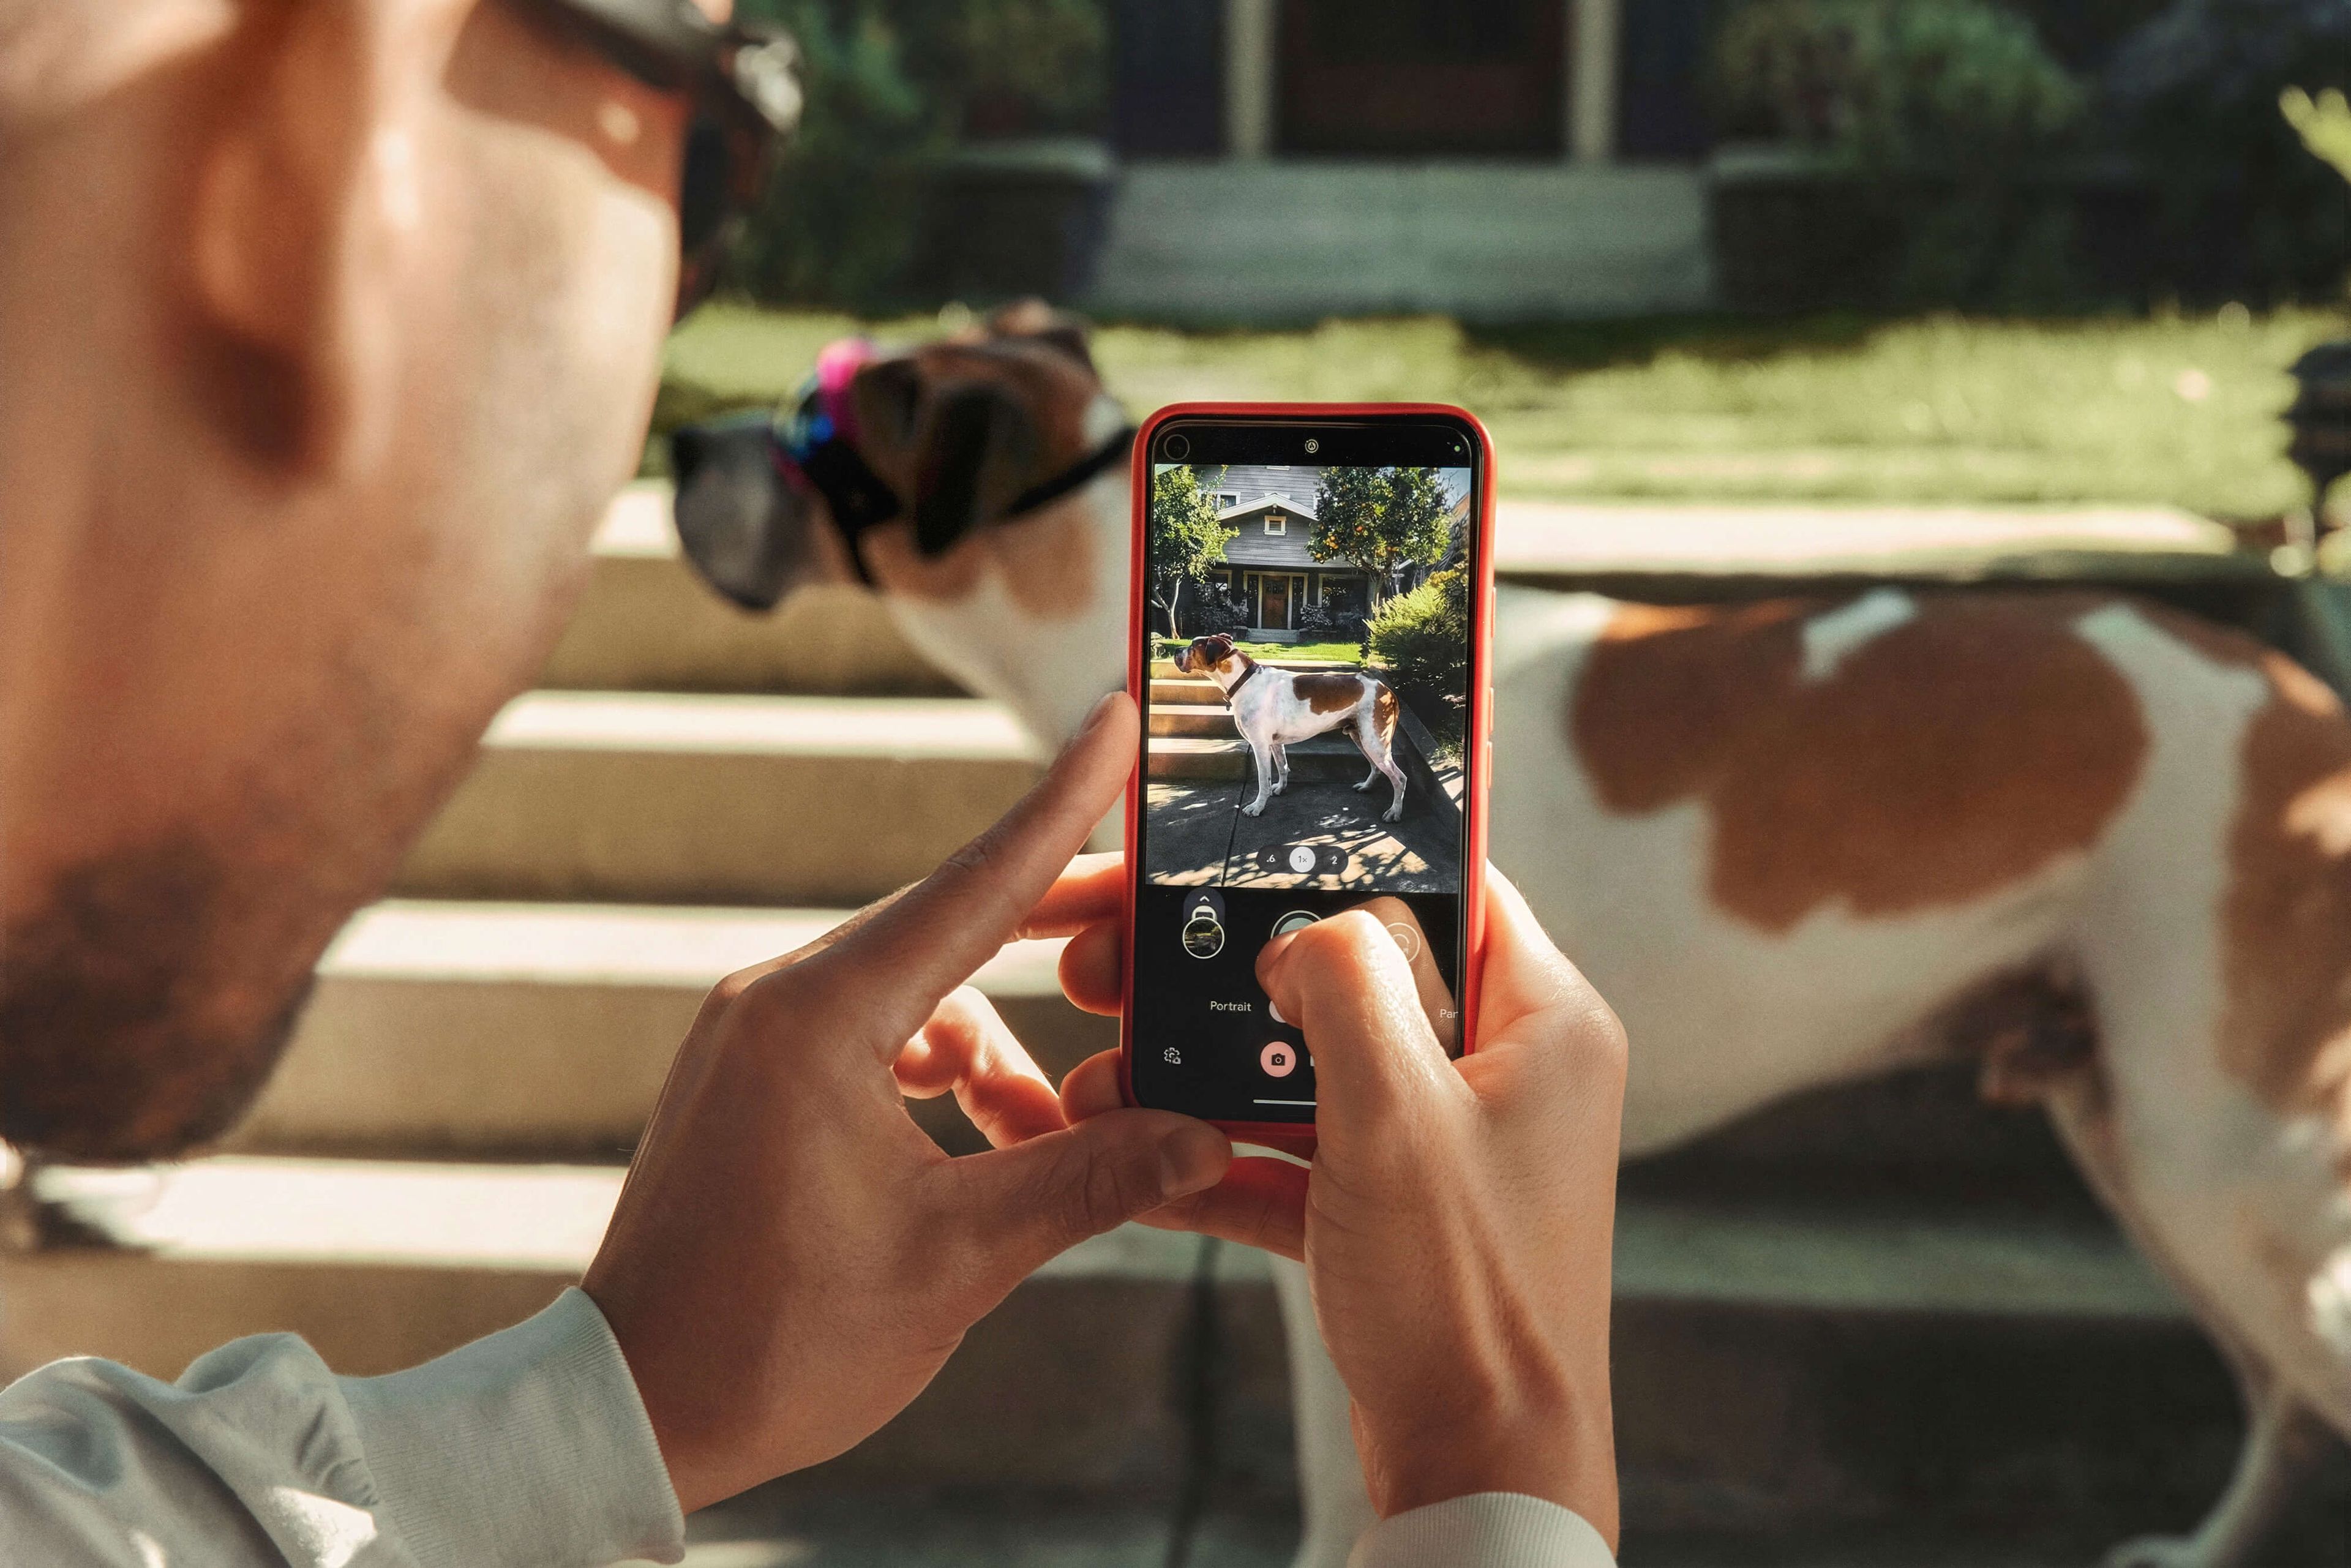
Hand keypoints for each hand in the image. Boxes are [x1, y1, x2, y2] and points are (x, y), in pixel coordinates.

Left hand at [583, 694, 1231, 1511]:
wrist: (633, 1412)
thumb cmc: (775, 1342)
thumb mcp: (958, 1259)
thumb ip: (1090, 1179)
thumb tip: (1201, 1137)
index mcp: (818, 1020)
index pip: (975, 884)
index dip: (1063, 799)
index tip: (1116, 712)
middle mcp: (777, 1002)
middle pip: (953, 930)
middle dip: (1057, 935)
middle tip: (1150, 923)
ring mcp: (755, 1037)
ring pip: (921, 1001)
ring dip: (1000, 1054)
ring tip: (1058, 1134)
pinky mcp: (752, 1078)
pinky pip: (877, 1042)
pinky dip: (943, 1079)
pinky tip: (990, 1146)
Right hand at [1057, 870, 1625, 1543]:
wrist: (1481, 1469)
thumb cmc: (1469, 1296)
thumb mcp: (1395, 1113)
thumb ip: (1345, 987)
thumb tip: (1299, 928)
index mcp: (1543, 1022)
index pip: (1452, 884)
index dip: (1348, 860)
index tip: (1244, 848)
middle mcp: (1505, 1073)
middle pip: (1358, 980)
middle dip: (1240, 976)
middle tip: (1135, 962)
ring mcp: (1449, 1147)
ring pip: (1314, 1072)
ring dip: (1212, 1074)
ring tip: (1112, 1064)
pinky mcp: (1399, 1213)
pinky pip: (1301, 1156)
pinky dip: (1227, 1155)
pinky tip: (1143, 1153)